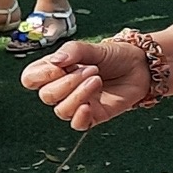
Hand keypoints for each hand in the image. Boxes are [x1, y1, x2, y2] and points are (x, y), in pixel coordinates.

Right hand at [23, 37, 152, 130]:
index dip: (41, 74)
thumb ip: (73, 51)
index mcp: (56, 70)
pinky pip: (78, 125)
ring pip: (61, 111)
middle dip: (67, 82)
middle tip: (91, 69)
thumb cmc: (115, 55)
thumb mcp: (93, 48)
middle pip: (46, 96)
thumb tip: (54, 62)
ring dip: (78, 94)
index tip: (61, 65)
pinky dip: (80, 117)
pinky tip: (89, 106)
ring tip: (97, 78)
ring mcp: (78, 103)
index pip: (30, 79)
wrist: (141, 66)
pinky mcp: (94, 116)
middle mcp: (63, 89)